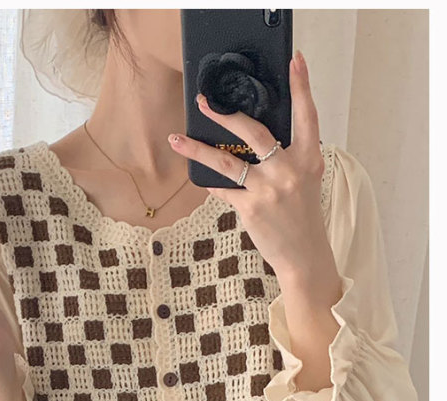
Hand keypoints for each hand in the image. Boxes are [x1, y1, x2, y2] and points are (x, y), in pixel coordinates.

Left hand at [169, 49, 334, 283]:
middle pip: (254, 131)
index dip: (301, 86)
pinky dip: (211, 182)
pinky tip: (199, 176)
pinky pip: (223, 189)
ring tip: (177, 139)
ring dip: (198, 149)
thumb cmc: (301, 216)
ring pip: (227, 161)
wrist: (304, 255)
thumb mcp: (305, 180)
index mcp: (308, 158)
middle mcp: (289, 169)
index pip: (307, 115)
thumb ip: (287, 158)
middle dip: (225, 114)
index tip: (295, 60)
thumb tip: (252, 140)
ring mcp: (269, 189)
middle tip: (204, 101)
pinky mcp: (251, 208)